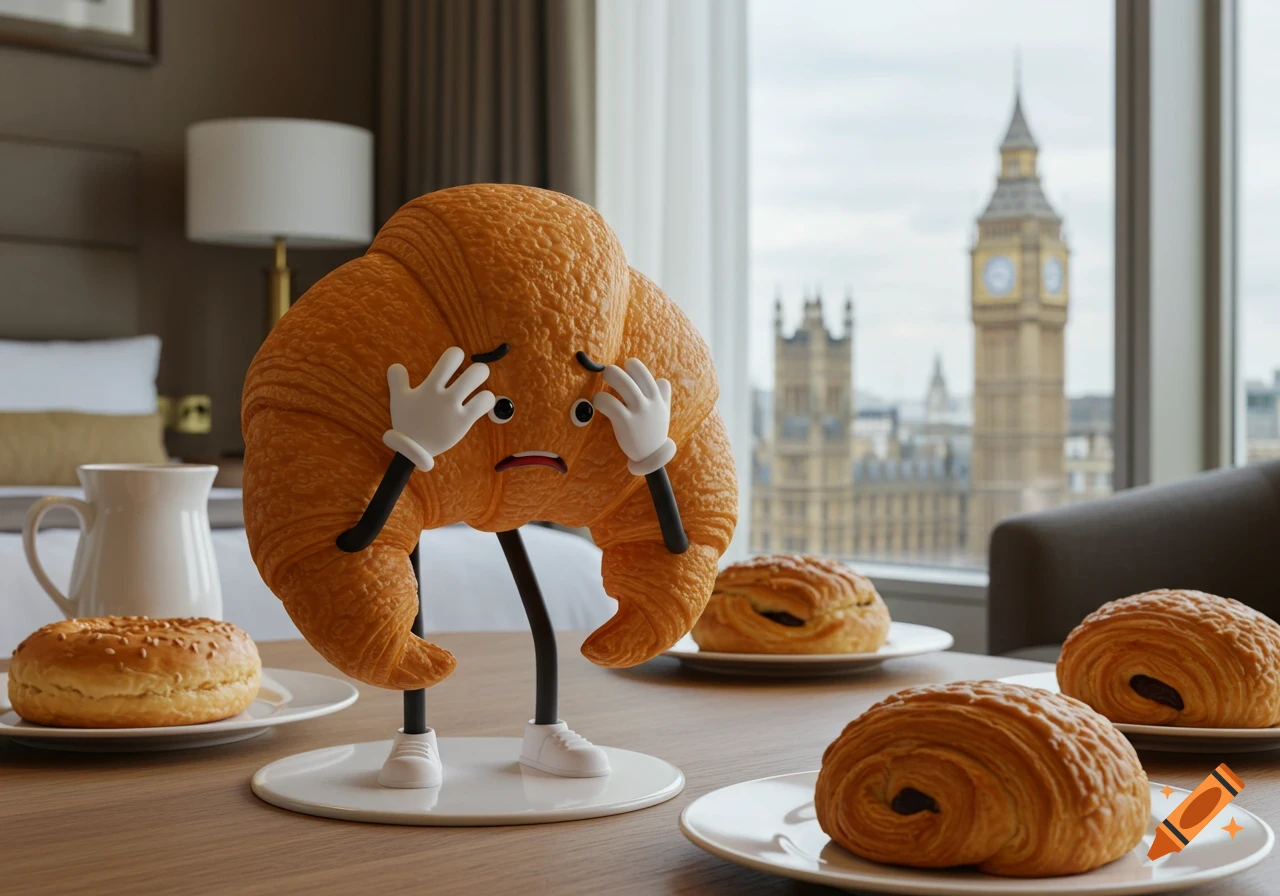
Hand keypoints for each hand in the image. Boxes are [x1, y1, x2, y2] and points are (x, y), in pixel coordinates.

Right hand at [382, 347, 495, 471]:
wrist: (412, 449)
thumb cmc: (406, 422)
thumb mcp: (398, 399)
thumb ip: (397, 380)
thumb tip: (396, 365)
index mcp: (430, 387)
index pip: (450, 359)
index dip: (456, 355)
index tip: (456, 360)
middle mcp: (445, 396)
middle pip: (474, 372)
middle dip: (479, 369)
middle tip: (476, 373)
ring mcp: (456, 410)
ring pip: (483, 391)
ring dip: (484, 387)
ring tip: (479, 387)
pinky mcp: (464, 422)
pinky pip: (483, 405)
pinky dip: (486, 400)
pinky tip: (481, 401)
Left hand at [593, 358, 676, 475]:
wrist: (652, 456)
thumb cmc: (654, 432)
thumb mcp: (664, 412)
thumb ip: (663, 396)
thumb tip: (662, 380)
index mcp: (658, 399)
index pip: (647, 376)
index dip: (636, 367)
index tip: (627, 365)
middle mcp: (649, 403)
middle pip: (635, 376)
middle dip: (620, 369)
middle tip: (609, 370)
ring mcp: (639, 412)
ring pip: (625, 385)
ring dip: (612, 375)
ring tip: (604, 375)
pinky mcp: (626, 422)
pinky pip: (611, 404)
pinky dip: (602, 398)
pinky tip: (598, 401)